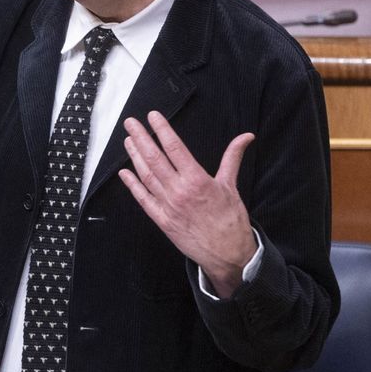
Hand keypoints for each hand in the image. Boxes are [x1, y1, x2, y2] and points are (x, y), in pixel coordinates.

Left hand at [120, 110, 257, 298]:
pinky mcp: (162, 220)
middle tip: (130, 123)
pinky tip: (124, 173)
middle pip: (155, 159)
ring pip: (146, 176)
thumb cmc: (231, 221)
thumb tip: (246, 137)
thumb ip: (232, 157)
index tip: (153, 117)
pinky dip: (132, 185)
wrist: (228, 254)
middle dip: (141, 138)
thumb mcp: (231, 185)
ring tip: (128, 141)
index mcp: (197, 180)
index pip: (175, 148)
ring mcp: (168, 206)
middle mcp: (179, 192)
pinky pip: (143, 200)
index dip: (162, 130)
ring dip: (135, 157)